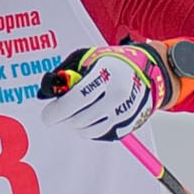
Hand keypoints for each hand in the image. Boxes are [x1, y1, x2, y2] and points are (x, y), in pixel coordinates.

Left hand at [36, 43, 170, 140]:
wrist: (147, 69)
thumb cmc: (111, 63)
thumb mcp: (86, 58)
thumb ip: (64, 73)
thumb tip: (46, 92)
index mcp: (107, 74)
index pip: (76, 99)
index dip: (57, 111)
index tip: (47, 116)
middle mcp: (119, 94)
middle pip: (81, 119)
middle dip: (65, 119)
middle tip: (62, 112)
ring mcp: (126, 112)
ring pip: (90, 131)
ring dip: (78, 125)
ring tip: (77, 113)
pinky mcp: (130, 125)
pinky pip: (102, 135)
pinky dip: (92, 129)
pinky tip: (92, 116)